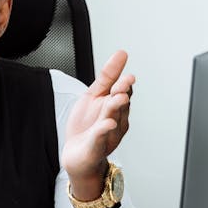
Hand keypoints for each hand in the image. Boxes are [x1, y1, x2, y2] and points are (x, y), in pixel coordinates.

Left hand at [61, 50, 133, 189]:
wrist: (78, 154)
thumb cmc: (87, 124)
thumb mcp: (94, 95)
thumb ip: (107, 76)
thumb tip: (121, 54)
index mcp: (114, 105)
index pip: (122, 91)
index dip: (124, 83)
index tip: (128, 76)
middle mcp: (115, 119)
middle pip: (121, 105)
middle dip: (122, 94)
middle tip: (122, 85)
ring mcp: (107, 134)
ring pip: (113, 119)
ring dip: (115, 108)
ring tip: (117, 97)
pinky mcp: (96, 147)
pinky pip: (100, 139)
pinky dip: (103, 131)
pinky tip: (108, 124)